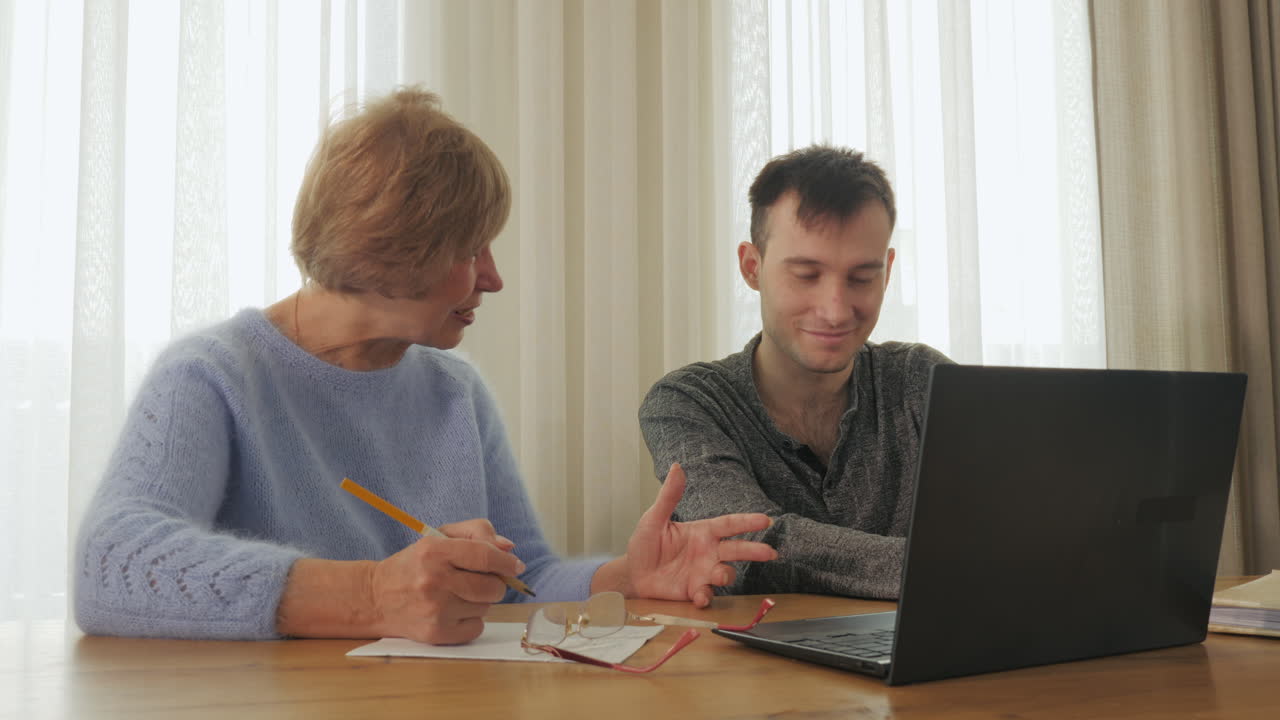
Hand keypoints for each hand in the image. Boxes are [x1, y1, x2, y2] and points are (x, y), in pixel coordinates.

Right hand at [369, 518, 523, 644]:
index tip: (516, 566)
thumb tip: (509, 549)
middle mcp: (434, 581)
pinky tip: (453, 611)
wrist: (376, 598)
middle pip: (492, 587)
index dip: (506, 562)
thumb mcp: (439, 537)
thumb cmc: (415, 564)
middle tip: (480, 580)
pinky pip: (476, 628)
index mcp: (434, 551)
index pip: (484, 556)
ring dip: (480, 601)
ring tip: (458, 594)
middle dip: (495, 583)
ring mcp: (435, 610)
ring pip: (486, 607)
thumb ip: (476, 533)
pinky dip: (472, 620)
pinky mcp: (436, 633)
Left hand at [624, 463, 776, 607]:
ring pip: (725, 574)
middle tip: (770, 552)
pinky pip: (706, 595)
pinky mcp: (693, 591)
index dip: (747, 522)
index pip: (729, 524)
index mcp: (702, 532)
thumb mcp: (654, 518)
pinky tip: (699, 596)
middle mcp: (707, 552)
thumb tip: (677, 467)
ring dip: (725, 575)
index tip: (766, 520)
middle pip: (737, 550)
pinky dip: (705, 597)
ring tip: (718, 575)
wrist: (633, 573)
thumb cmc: (645, 544)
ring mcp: (702, 573)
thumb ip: (669, 496)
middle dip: (754, 551)